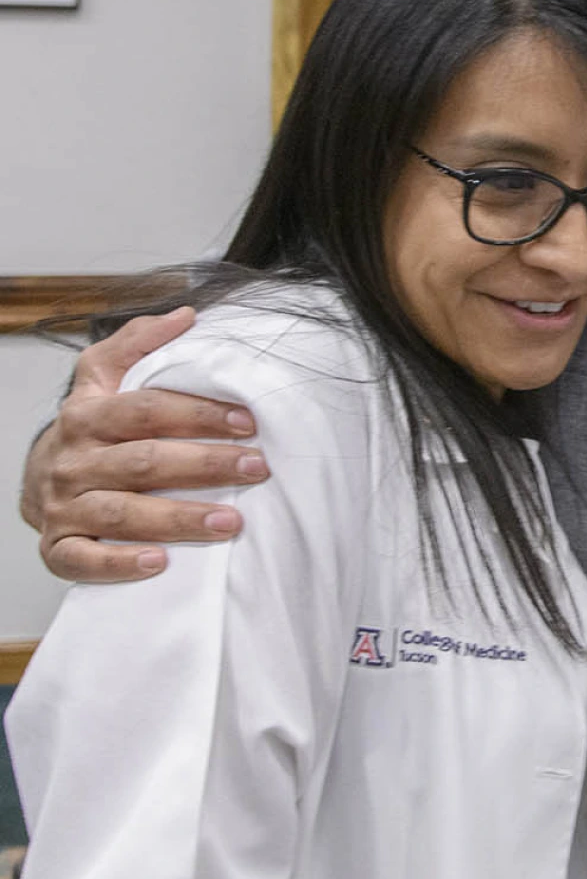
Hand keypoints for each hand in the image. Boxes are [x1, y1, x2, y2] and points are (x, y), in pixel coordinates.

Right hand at [24, 308, 268, 583]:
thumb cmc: (89, 428)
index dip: (198, 414)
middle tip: (255, 468)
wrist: (39, 480)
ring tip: (230, 522)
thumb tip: (186, 315)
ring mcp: (64, 506)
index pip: (147, 410)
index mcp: (87, 414)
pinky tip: (160, 562)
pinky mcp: (59, 547)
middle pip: (144, 462)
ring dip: (179, 518)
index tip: (248, 421)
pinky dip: (119, 564)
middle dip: (204, 464)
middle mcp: (73, 460)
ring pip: (123, 513)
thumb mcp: (101, 375)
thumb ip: (139, 342)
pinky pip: (84, 561)